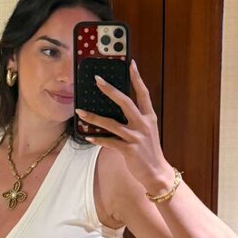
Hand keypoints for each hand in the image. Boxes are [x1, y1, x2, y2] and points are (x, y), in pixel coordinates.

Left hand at [75, 60, 173, 192]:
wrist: (157, 173)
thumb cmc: (149, 150)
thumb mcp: (146, 131)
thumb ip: (135, 119)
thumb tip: (116, 108)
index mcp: (149, 117)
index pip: (143, 93)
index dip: (137, 78)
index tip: (130, 64)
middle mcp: (143, 124)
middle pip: (125, 102)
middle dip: (110, 90)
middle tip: (97, 80)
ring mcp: (136, 137)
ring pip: (111, 123)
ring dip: (94, 117)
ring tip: (80, 111)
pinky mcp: (129, 150)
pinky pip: (109, 142)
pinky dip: (97, 139)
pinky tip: (88, 136)